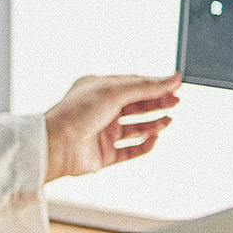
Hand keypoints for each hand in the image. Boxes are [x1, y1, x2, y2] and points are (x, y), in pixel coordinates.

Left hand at [42, 73, 181, 183]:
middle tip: (176, 102)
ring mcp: (102, 132)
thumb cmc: (76, 113)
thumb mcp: (114, 91)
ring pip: (134, 128)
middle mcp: (100, 110)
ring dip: (153, 124)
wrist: (56, 144)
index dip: (154, 86)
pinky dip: (144, 145)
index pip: (132, 85)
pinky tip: (154, 139)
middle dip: (156, 104)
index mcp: (98, 89)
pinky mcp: (104, 154)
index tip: (176, 86)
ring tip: (167, 121)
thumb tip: (172, 78)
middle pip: (135, 106)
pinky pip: (129, 150)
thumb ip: (145, 86)